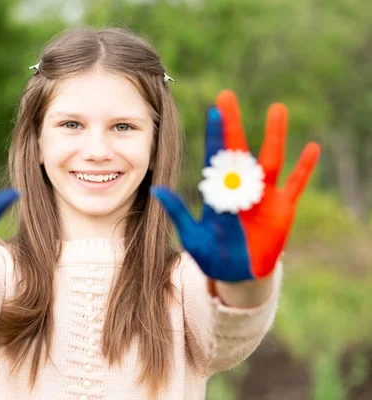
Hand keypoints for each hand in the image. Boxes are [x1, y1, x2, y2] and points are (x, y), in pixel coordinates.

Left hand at [151, 90, 319, 281]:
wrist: (237, 275)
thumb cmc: (211, 255)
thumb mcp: (192, 236)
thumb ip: (178, 212)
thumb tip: (157, 189)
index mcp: (218, 192)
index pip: (215, 157)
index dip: (215, 135)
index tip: (213, 110)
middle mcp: (240, 188)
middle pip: (238, 150)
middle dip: (233, 125)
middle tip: (226, 97)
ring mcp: (263, 196)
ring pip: (270, 159)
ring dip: (274, 136)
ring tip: (277, 108)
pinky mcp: (282, 209)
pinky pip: (296, 184)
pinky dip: (304, 168)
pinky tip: (312, 148)